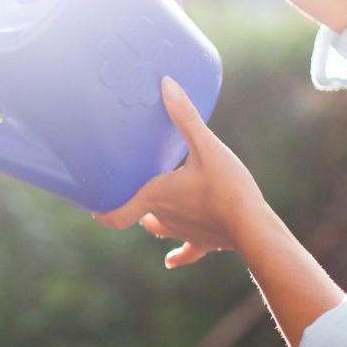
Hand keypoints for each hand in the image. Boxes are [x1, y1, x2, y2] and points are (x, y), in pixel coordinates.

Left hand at [95, 76, 269, 267]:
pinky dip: (178, 255)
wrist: (253, 226)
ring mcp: (183, 233)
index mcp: (156, 196)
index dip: (103, 212)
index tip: (93, 208)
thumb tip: (166, 84)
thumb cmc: (226, 186)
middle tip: (128, 191)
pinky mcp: (204, 244)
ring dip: (153, 221)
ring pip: (160, 228)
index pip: (118, 213)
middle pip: (140, 213)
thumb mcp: (206, 146)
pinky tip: (170, 261)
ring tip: (148, 213)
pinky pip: (187, 253)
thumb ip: (185, 116)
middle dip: (133, 203)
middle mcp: (163, 218)